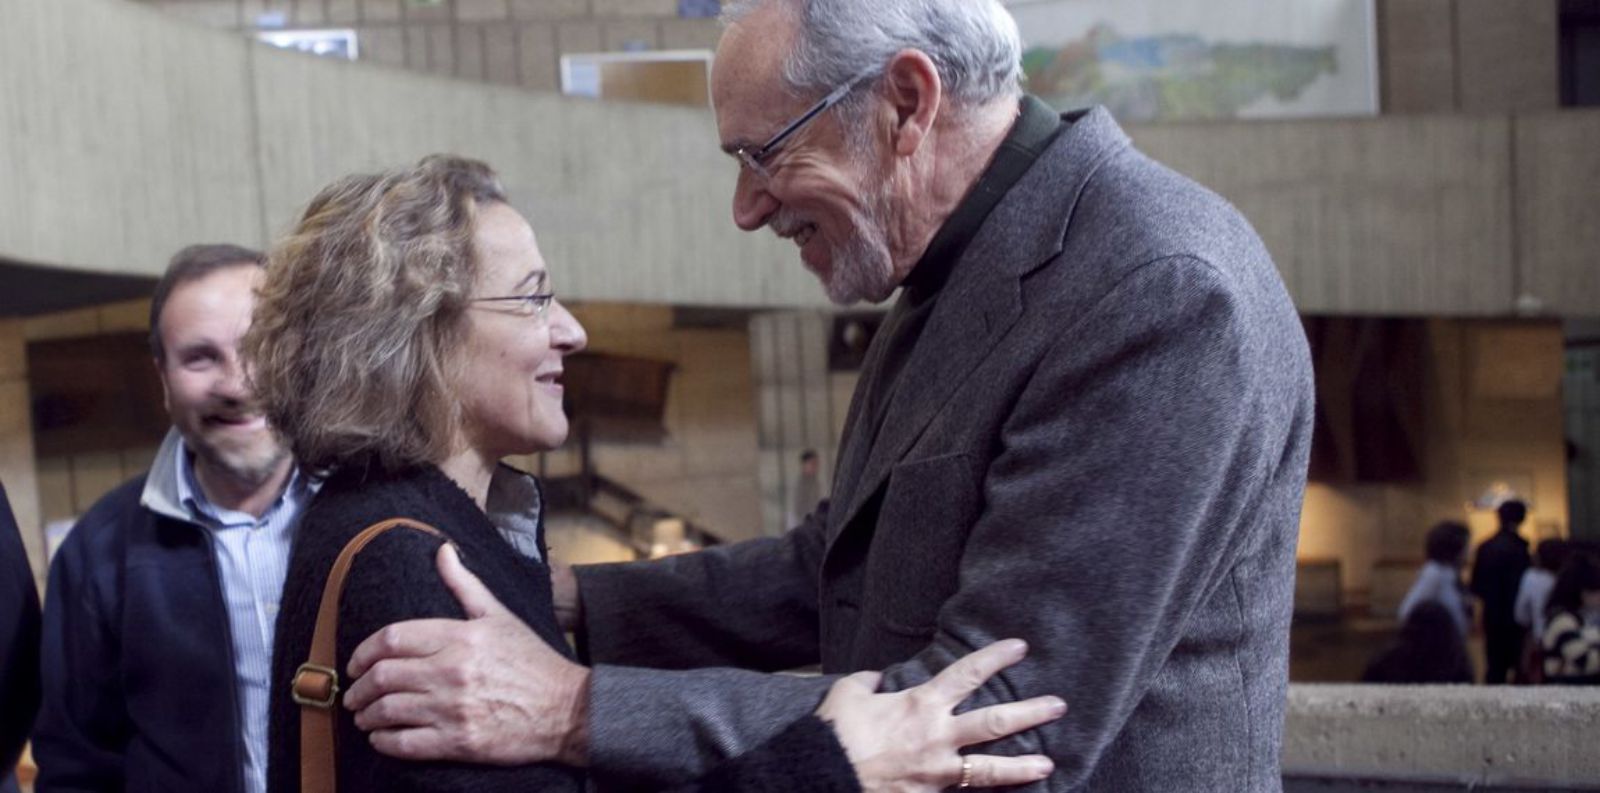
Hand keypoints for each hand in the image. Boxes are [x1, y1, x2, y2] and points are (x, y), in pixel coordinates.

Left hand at [344, 544, 590, 765]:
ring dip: (366, 715)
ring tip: (364, 717)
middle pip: (383, 676)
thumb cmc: (532, 661)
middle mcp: (452, 671)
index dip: (363, 651)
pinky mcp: (459, 742)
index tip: (356, 662)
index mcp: (460, 637)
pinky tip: (382, 739)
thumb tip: (441, 550)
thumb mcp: (500, 616)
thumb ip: (464, 584)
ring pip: (387, 711)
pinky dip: (383, 742)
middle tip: (354, 694)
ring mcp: (454, 709)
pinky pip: (404, 744)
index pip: (393, 638)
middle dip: (358, 687)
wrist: (567, 709)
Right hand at [815, 639, 1062, 791]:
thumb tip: (875, 679)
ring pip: (990, 769)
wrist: (823, 775)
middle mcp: (938, 736)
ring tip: (1049, 764)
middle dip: (1030, 712)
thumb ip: (867, 683)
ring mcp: (937, 771)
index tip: (1020, 647)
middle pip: (995, 721)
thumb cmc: (836, 733)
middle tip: (1058, 706)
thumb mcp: (848, 694)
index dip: (995, 657)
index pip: (967, 674)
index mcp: (921, 704)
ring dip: (1022, 766)